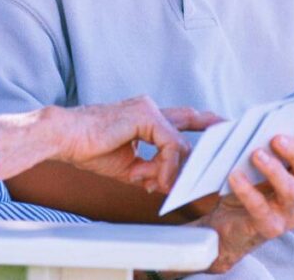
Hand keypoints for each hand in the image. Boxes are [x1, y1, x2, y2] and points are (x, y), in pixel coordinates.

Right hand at [53, 98, 218, 194]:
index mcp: (142, 117)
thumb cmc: (87, 148)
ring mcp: (148, 109)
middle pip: (189, 117)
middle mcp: (148, 108)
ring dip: (174, 170)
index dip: (200, 122)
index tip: (218, 126)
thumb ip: (149, 170)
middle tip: (229, 134)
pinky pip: (169, 146)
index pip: (178, 118)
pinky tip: (154, 180)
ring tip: (163, 186)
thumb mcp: (126, 167)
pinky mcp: (145, 116)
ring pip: (179, 143)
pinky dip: (165, 166)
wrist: (64, 138)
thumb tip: (167, 184)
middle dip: (211, 126)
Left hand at [196, 119, 293, 272]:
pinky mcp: (269, 228)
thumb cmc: (246, 188)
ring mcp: (289, 216)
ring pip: (290, 190)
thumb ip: (265, 144)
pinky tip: (234, 175)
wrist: (225, 227)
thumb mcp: (258, 165)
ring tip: (256, 154)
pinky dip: (247, 190)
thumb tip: (259, 120)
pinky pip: (260, 208)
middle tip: (276, 138)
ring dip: (274, 169)